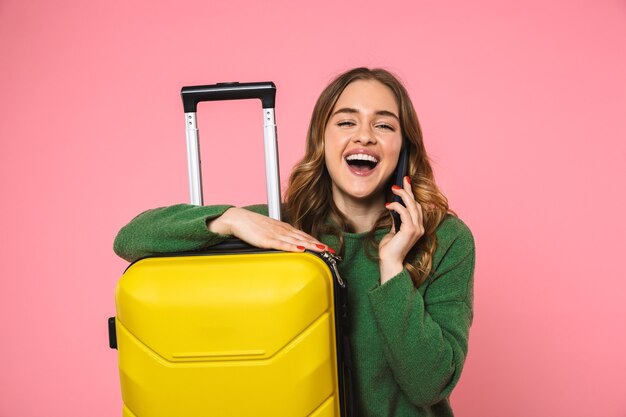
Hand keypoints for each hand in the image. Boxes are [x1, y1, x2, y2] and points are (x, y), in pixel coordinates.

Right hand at [208, 207, 331, 252]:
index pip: (305, 236)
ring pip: (297, 241)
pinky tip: (301, 250)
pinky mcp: (267, 239)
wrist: (238, 219)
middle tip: (332, 251)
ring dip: (311, 246)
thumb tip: (290, 248)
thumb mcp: (270, 232)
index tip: (329, 249)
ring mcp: (276, 234)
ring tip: (323, 251)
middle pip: (305, 238)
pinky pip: (282, 244)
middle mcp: (283, 230)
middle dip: (319, 245)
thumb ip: (281, 239)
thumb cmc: (252, 226)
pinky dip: (292, 247)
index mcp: (285, 229)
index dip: (317, 242)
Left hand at [379, 176, 424, 283]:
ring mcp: (416, 229)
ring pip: (412, 206)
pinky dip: (397, 206)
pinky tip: (389, 205)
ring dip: (403, 195)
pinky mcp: (410, 231)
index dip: (412, 193)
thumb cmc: (390, 248)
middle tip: (401, 180)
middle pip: (416, 203)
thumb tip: (395, 208)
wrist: (389, 261)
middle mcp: (420, 227)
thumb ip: (398, 220)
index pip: (417, 206)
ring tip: (394, 189)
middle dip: (409, 190)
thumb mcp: (394, 230)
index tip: (406, 182)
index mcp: (417, 227)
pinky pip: (405, 213)